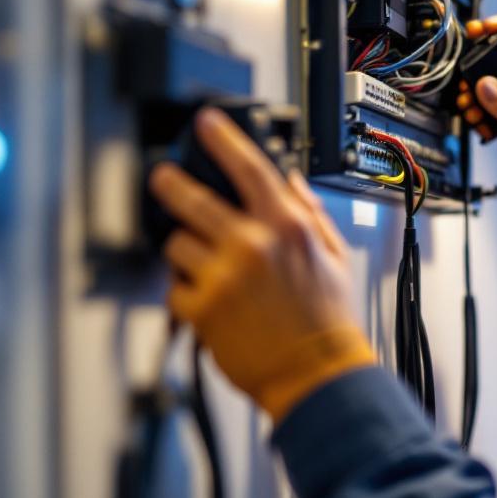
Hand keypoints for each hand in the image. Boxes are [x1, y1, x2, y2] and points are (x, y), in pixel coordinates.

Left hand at [148, 108, 374, 420]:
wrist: (316, 373)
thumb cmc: (328, 320)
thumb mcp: (334, 256)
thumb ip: (309, 213)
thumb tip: (290, 181)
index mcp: (288, 226)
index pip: (250, 167)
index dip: (224, 139)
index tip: (206, 124)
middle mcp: (252, 244)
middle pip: (193, 199)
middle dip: (171, 184)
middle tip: (163, 179)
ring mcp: (222, 276)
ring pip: (178, 245)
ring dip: (187, 253)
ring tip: (209, 270)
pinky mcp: (201, 309)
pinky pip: (175, 288)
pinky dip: (187, 294)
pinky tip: (213, 304)